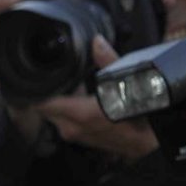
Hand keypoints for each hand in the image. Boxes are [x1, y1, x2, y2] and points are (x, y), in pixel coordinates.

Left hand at [19, 37, 158, 160]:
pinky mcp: (80, 137)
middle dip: (45, 92)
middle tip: (54, 75)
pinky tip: (80, 95)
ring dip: (57, 100)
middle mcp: (72, 128)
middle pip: (43, 107)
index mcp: (79, 114)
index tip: (31, 77)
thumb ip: (108, 61)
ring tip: (69, 83)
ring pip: (53, 114)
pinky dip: (67, 108)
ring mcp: (75, 134)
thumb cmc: (143, 116)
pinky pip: (64, 120)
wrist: (154, 142)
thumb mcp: (127, 82)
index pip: (41, 103)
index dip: (33, 90)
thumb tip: (97, 42)